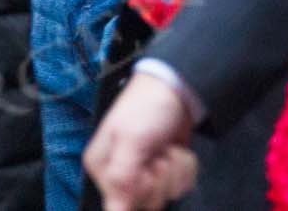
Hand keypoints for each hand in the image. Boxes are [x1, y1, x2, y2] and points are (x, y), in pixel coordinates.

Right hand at [84, 70, 197, 210]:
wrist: (176, 88)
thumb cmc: (148, 106)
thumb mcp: (131, 140)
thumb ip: (121, 178)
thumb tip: (113, 210)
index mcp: (102, 166)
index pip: (118, 204)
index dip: (138, 191)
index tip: (145, 173)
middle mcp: (120, 172)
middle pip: (146, 202)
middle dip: (159, 178)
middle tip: (155, 153)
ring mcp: (144, 172)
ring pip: (167, 195)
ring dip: (174, 170)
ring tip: (165, 146)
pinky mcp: (165, 170)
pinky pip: (181, 186)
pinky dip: (185, 168)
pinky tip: (175, 148)